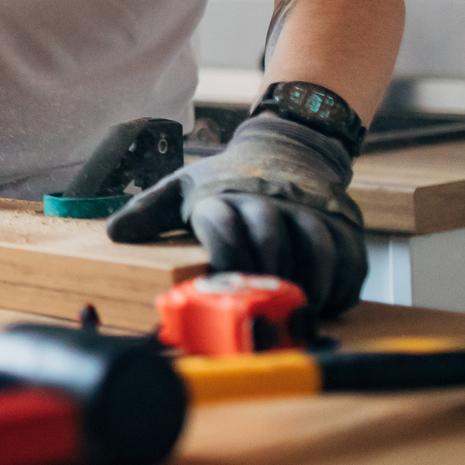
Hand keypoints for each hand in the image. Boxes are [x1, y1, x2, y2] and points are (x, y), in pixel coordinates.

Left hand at [106, 113, 366, 315]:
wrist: (286, 147)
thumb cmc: (226, 179)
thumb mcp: (183, 187)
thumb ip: (149, 211)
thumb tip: (114, 235)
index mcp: (223, 195)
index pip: (222, 223)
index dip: (223, 255)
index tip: (222, 284)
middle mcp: (268, 200)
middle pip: (271, 235)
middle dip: (268, 275)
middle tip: (264, 313)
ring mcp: (309, 209)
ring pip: (317, 245)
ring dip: (312, 285)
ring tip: (302, 317)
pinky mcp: (342, 221)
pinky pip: (351, 255)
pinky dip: (344, 285)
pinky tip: (330, 306)